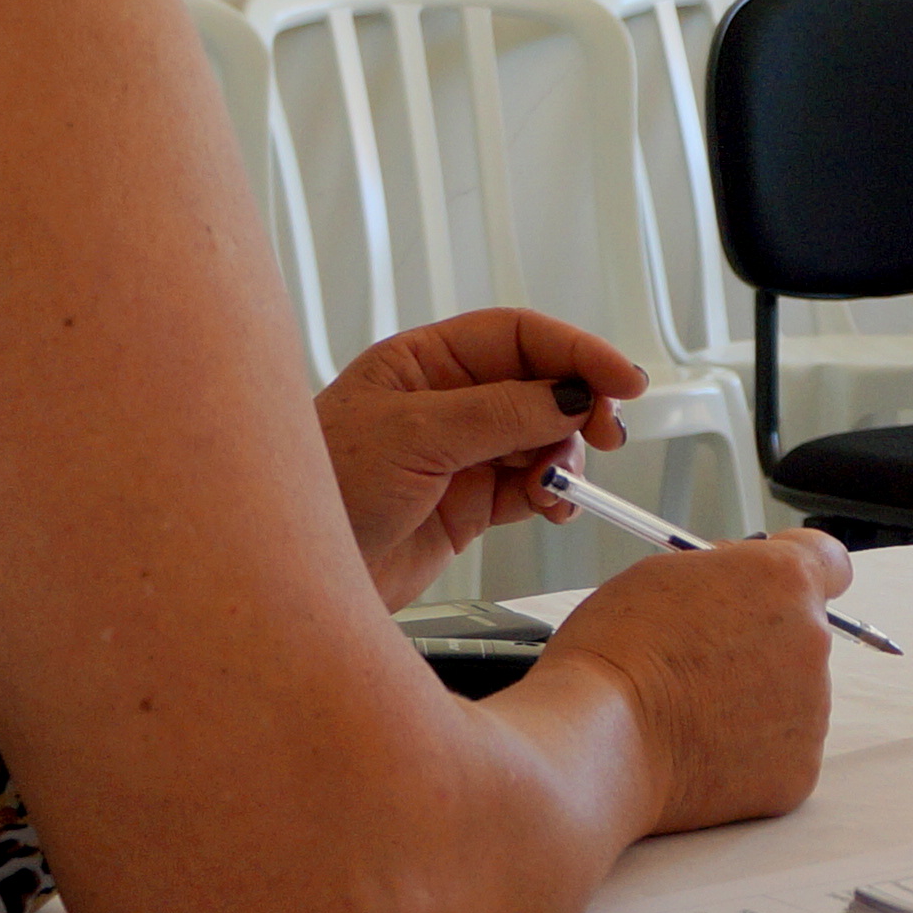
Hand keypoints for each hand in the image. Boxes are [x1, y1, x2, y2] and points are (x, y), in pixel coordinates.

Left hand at [324, 310, 644, 605]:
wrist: (290, 574)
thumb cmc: (319, 489)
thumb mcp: (412, 435)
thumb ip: (499, 413)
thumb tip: (571, 396)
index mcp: (424, 362)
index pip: (518, 337)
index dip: (576, 351)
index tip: (621, 379)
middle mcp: (447, 401)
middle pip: (541, 386)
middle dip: (580, 407)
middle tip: (604, 435)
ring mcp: (461, 454)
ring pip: (544, 440)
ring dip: (566, 460)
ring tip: (559, 486)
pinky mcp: (470, 503)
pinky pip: (532, 488)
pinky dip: (554, 496)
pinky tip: (552, 507)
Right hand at [537, 528, 845, 829]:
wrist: (596, 741)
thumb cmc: (614, 656)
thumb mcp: (662, 573)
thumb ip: (723, 572)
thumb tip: (738, 583)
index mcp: (785, 581)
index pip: (830, 562)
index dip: (795, 577)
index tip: (770, 591)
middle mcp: (812, 643)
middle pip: (804, 635)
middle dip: (763, 644)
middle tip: (702, 660)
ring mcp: (812, 713)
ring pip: (793, 697)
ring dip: (756, 699)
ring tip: (689, 708)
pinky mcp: (797, 773)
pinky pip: (780, 754)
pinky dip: (748, 753)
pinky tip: (699, 747)